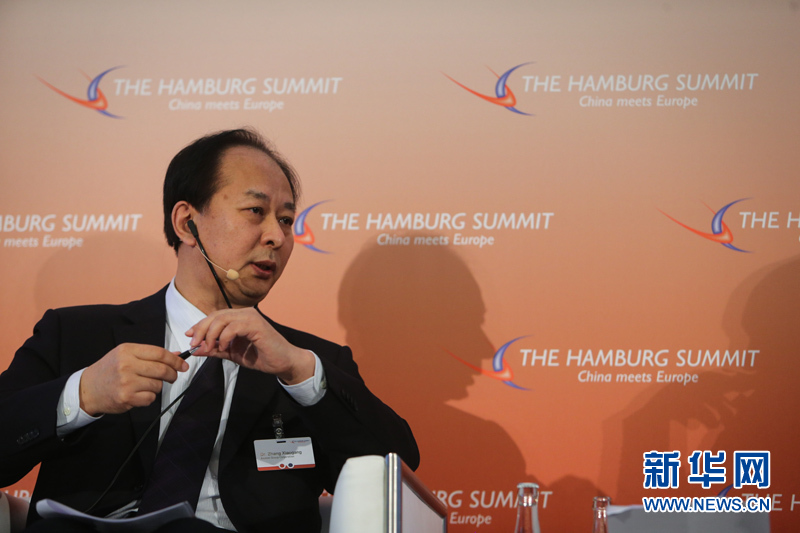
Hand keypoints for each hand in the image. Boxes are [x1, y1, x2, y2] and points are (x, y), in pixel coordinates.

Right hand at [80, 344, 188, 415]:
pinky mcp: (126, 397)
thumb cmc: (109, 370)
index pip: (159, 353)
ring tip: (146, 385)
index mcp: (128, 350)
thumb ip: (150, 355)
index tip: (182, 364)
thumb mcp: (126, 356)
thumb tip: (175, 356)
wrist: (88, 389)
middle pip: (162, 369)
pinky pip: (150, 398)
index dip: (175, 360)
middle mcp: (126, 365)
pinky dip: (149, 397)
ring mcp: (126, 382)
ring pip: (157, 385)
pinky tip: (138, 394)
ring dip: (157, 387)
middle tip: (173, 377)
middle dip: (172, 374)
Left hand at [186, 308, 314, 383]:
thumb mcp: (232, 354)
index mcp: (239, 318)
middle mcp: (245, 313)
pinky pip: (234, 327)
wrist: (282, 363)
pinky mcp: (256, 325)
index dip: (200, 325)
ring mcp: (251, 317)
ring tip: (209, 348)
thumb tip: (196, 350)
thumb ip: (215, 350)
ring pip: (222, 319)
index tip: (189, 336)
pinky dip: (225, 337)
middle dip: (201, 330)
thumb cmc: (261, 356)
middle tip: (195, 344)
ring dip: (211, 334)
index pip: (214, 316)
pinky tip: (225, 347)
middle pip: (216, 316)